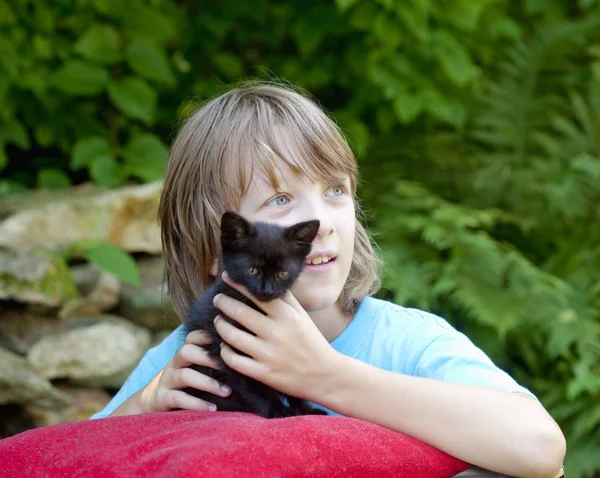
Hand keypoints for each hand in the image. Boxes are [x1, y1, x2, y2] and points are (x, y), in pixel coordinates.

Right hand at [139, 330, 231, 412]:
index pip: (192, 337)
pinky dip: (197, 404)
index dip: (206, 335)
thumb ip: (211, 363)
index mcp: (183, 354)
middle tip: (230, 368)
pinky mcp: (162, 398)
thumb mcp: (194, 369)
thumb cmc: (184, 384)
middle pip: (186, 351)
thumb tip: (244, 359)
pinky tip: (213, 409)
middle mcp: (173, 364)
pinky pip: (179, 398)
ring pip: (185, 376)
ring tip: (227, 392)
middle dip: (209, 359)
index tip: (226, 340)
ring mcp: (166, 380)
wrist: (153, 402)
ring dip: (208, 383)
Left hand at [213, 272, 339, 402]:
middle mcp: (277, 333)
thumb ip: (286, 299)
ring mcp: (269, 354)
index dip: (237, 284)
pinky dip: (225, 351)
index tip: (226, 277)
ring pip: (232, 336)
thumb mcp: (302, 316)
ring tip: (219, 322)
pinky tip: (225, 346)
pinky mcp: (264, 373)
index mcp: (287, 316)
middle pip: (239, 312)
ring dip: (220, 326)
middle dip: (223, 303)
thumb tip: (269, 279)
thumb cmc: (312, 342)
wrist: (326, 375)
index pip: (257, 294)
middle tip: (217, 300)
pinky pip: (234, 360)